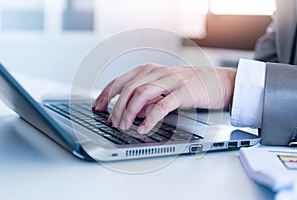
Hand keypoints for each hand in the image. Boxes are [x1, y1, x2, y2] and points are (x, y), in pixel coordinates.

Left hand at [92, 64, 235, 133]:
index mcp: (149, 70)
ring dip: (128, 112)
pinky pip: (162, 105)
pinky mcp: (182, 92)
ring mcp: (170, 81)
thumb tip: (131, 112)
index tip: (97, 106)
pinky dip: (150, 118)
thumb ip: (146, 98)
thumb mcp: (163, 88)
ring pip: (141, 94)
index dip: (106, 94)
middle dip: (116, 106)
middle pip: (128, 88)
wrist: (216, 81)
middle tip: (111, 122)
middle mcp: (157, 72)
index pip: (121, 80)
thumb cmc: (188, 86)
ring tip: (123, 126)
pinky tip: (143, 128)